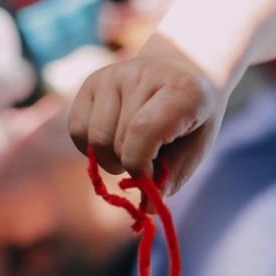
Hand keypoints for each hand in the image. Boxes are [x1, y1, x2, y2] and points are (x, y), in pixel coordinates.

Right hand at [68, 35, 226, 193]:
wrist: (186, 67)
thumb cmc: (194, 115)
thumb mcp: (198, 144)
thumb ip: (175, 175)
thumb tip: (149, 208)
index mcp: (180, 89)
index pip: (142, 131)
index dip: (139, 165)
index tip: (148, 178)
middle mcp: (142, 74)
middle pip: (116, 141)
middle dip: (129, 166)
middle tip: (147, 163)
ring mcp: (113, 75)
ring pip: (95, 139)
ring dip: (111, 159)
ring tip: (132, 151)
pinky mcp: (92, 81)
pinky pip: (77, 130)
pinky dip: (91, 148)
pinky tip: (113, 142)